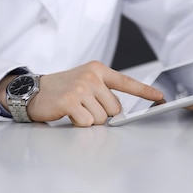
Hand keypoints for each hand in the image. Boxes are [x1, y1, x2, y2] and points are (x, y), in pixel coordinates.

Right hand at [0, 61, 163, 126]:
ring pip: (101, 118)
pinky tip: (68, 113)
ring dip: (88, 119)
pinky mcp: (70, 101)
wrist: (33, 91)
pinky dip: (78, 123)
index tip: (159, 97)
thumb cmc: (61, 89)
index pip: (126, 81)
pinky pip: (86, 122)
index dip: (144, 91)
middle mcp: (91, 76)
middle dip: (101, 113)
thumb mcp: (84, 81)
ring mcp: (80, 88)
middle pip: (114, 108)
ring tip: (74, 109)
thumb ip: (103, 91)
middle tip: (84, 106)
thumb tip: (118, 112)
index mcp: (97, 69)